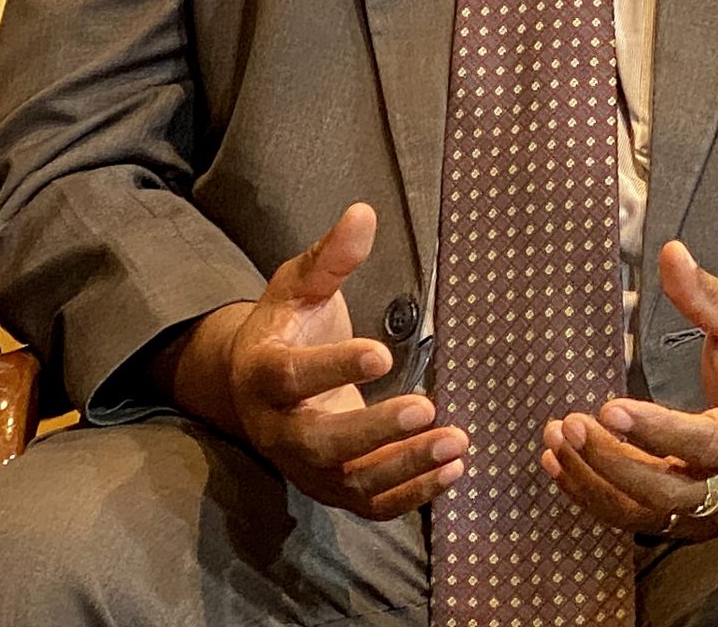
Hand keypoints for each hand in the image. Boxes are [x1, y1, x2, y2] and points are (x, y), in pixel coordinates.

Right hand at [178, 203, 467, 519]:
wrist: (261, 386)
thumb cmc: (289, 325)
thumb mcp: (300, 283)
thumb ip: (331, 255)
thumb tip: (365, 212)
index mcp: (263, 372)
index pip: (292, 376)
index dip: (334, 366)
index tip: (382, 352)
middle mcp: (278, 429)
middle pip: (321, 442)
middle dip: (374, 431)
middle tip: (426, 409)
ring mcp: (306, 467)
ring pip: (351, 481)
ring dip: (406, 466)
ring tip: (456, 441)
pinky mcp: (334, 489)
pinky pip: (372, 504)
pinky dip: (412, 494)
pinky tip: (453, 468)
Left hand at [540, 240, 717, 538]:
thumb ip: (708, 294)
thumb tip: (671, 252)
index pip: (709, 443)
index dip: (657, 431)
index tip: (608, 407)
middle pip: (673, 492)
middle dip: (615, 462)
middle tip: (570, 425)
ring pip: (652, 515)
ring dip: (596, 483)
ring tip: (555, 441)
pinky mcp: (695, 520)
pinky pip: (641, 521)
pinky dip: (596, 497)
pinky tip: (559, 465)